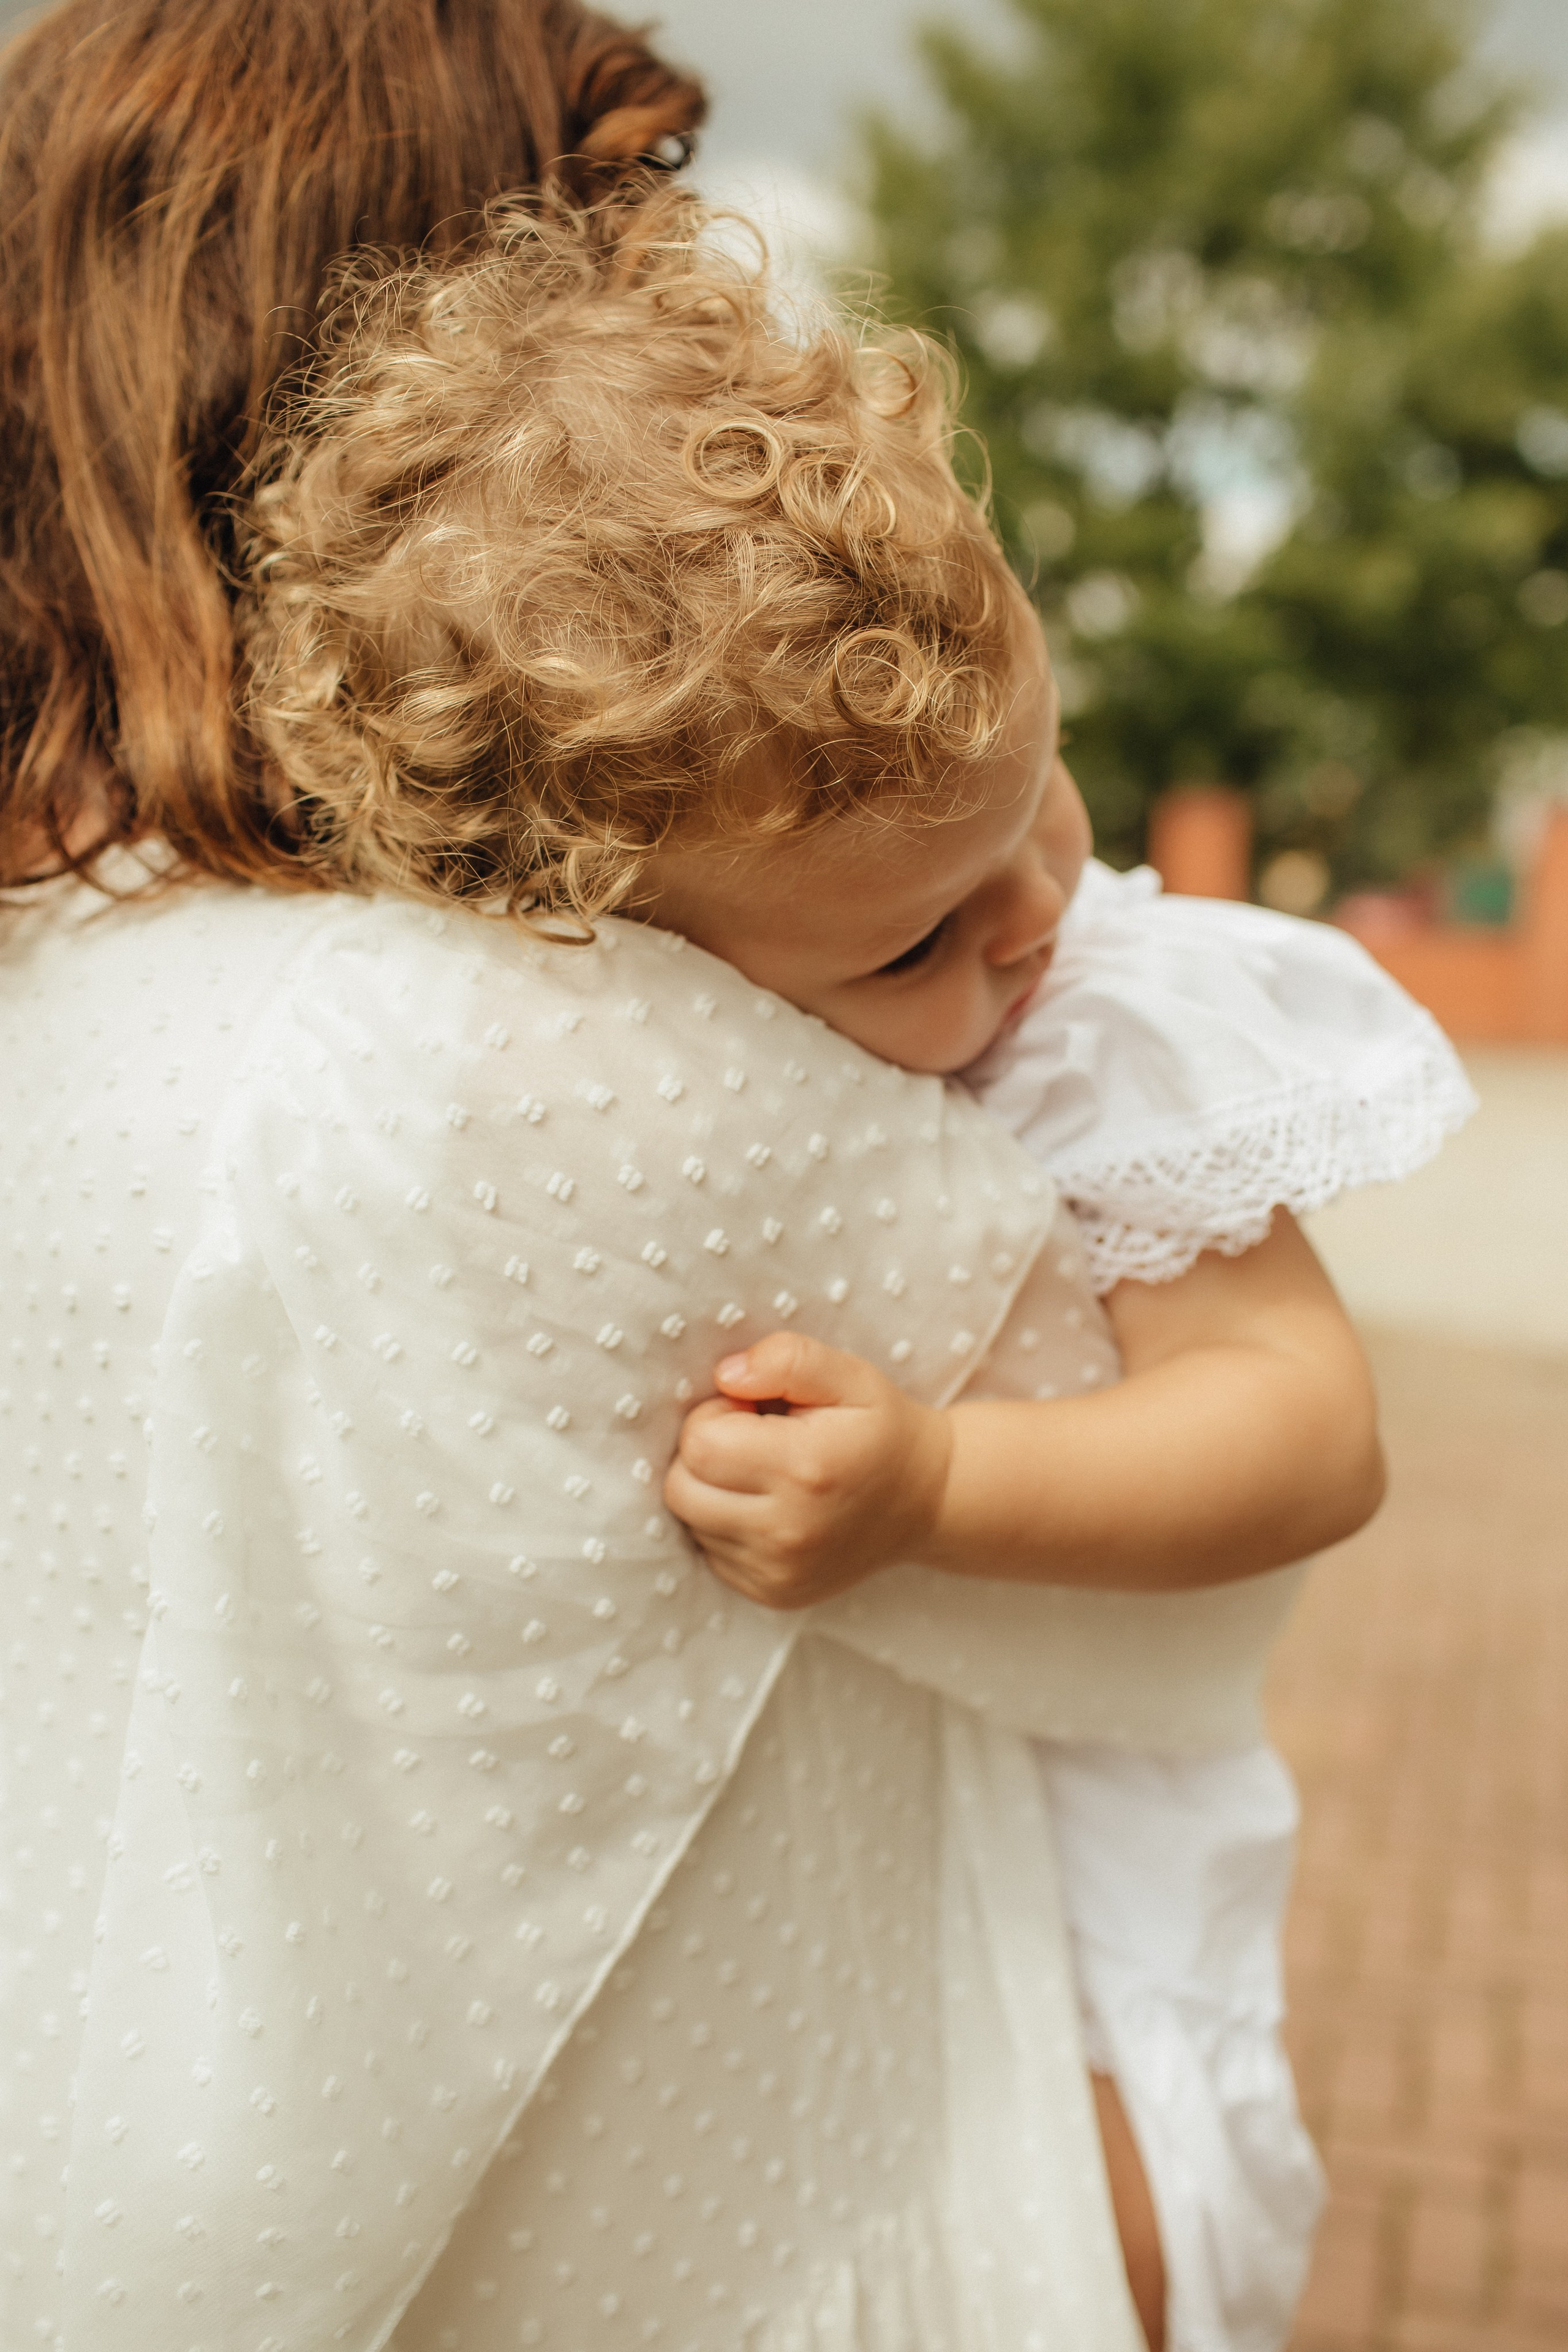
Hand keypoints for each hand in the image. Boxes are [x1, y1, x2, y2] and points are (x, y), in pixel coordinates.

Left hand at [664, 1331, 950, 1610]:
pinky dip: (726, 1526)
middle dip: (704, 1454)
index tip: (752, 1412)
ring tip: (763, 1474)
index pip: (699, 1443)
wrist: (929, 1501)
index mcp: (805, 1469)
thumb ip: (787, 1360)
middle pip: (681, 1488)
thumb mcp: (848, 1375)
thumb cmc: (881, 1429)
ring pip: (691, 1521)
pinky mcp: (773, 1593)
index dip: (715, 1415)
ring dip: (712, 1491)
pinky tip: (768, 1507)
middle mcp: (788, 1531)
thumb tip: (726, 1376)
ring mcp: (779, 1571)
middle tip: (752, 1441)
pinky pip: (710, 1552)